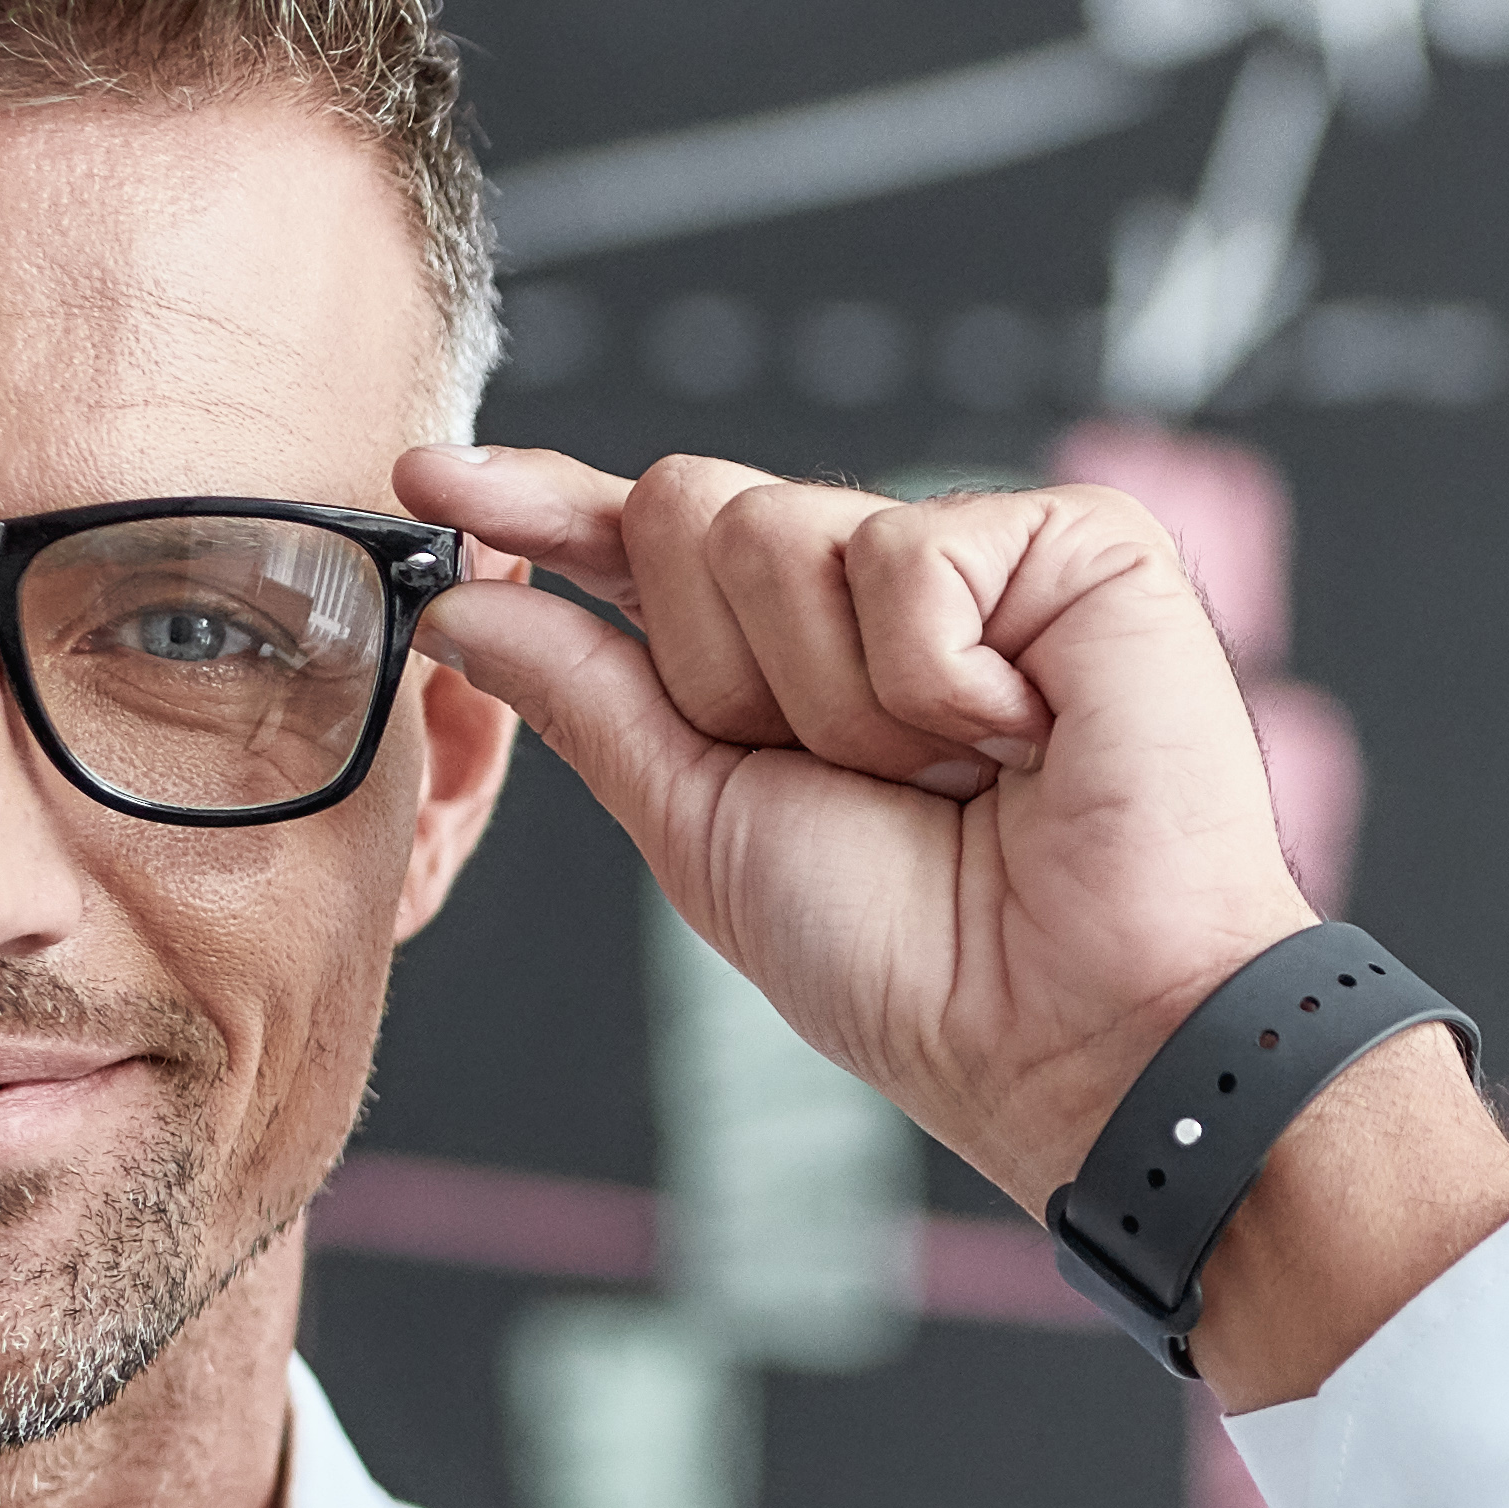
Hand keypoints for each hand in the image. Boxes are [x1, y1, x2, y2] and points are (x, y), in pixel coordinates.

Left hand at [401, 443, 1315, 1199]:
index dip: (542, 507)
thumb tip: (467, 604)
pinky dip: (938, 681)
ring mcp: (983, 555)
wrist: (1076, 1030)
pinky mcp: (1080, 543)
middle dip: (727, 673)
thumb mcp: (703, 829)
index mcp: (795, 658)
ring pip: (780, 527)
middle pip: (691, 510)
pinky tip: (1021, 740)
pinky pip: (905, 553)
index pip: (644, 545)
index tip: (429, 477)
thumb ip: (588, 701)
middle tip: (852, 780)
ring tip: (951, 776)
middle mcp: (883, 589)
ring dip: (837, 699)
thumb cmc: (918, 966)